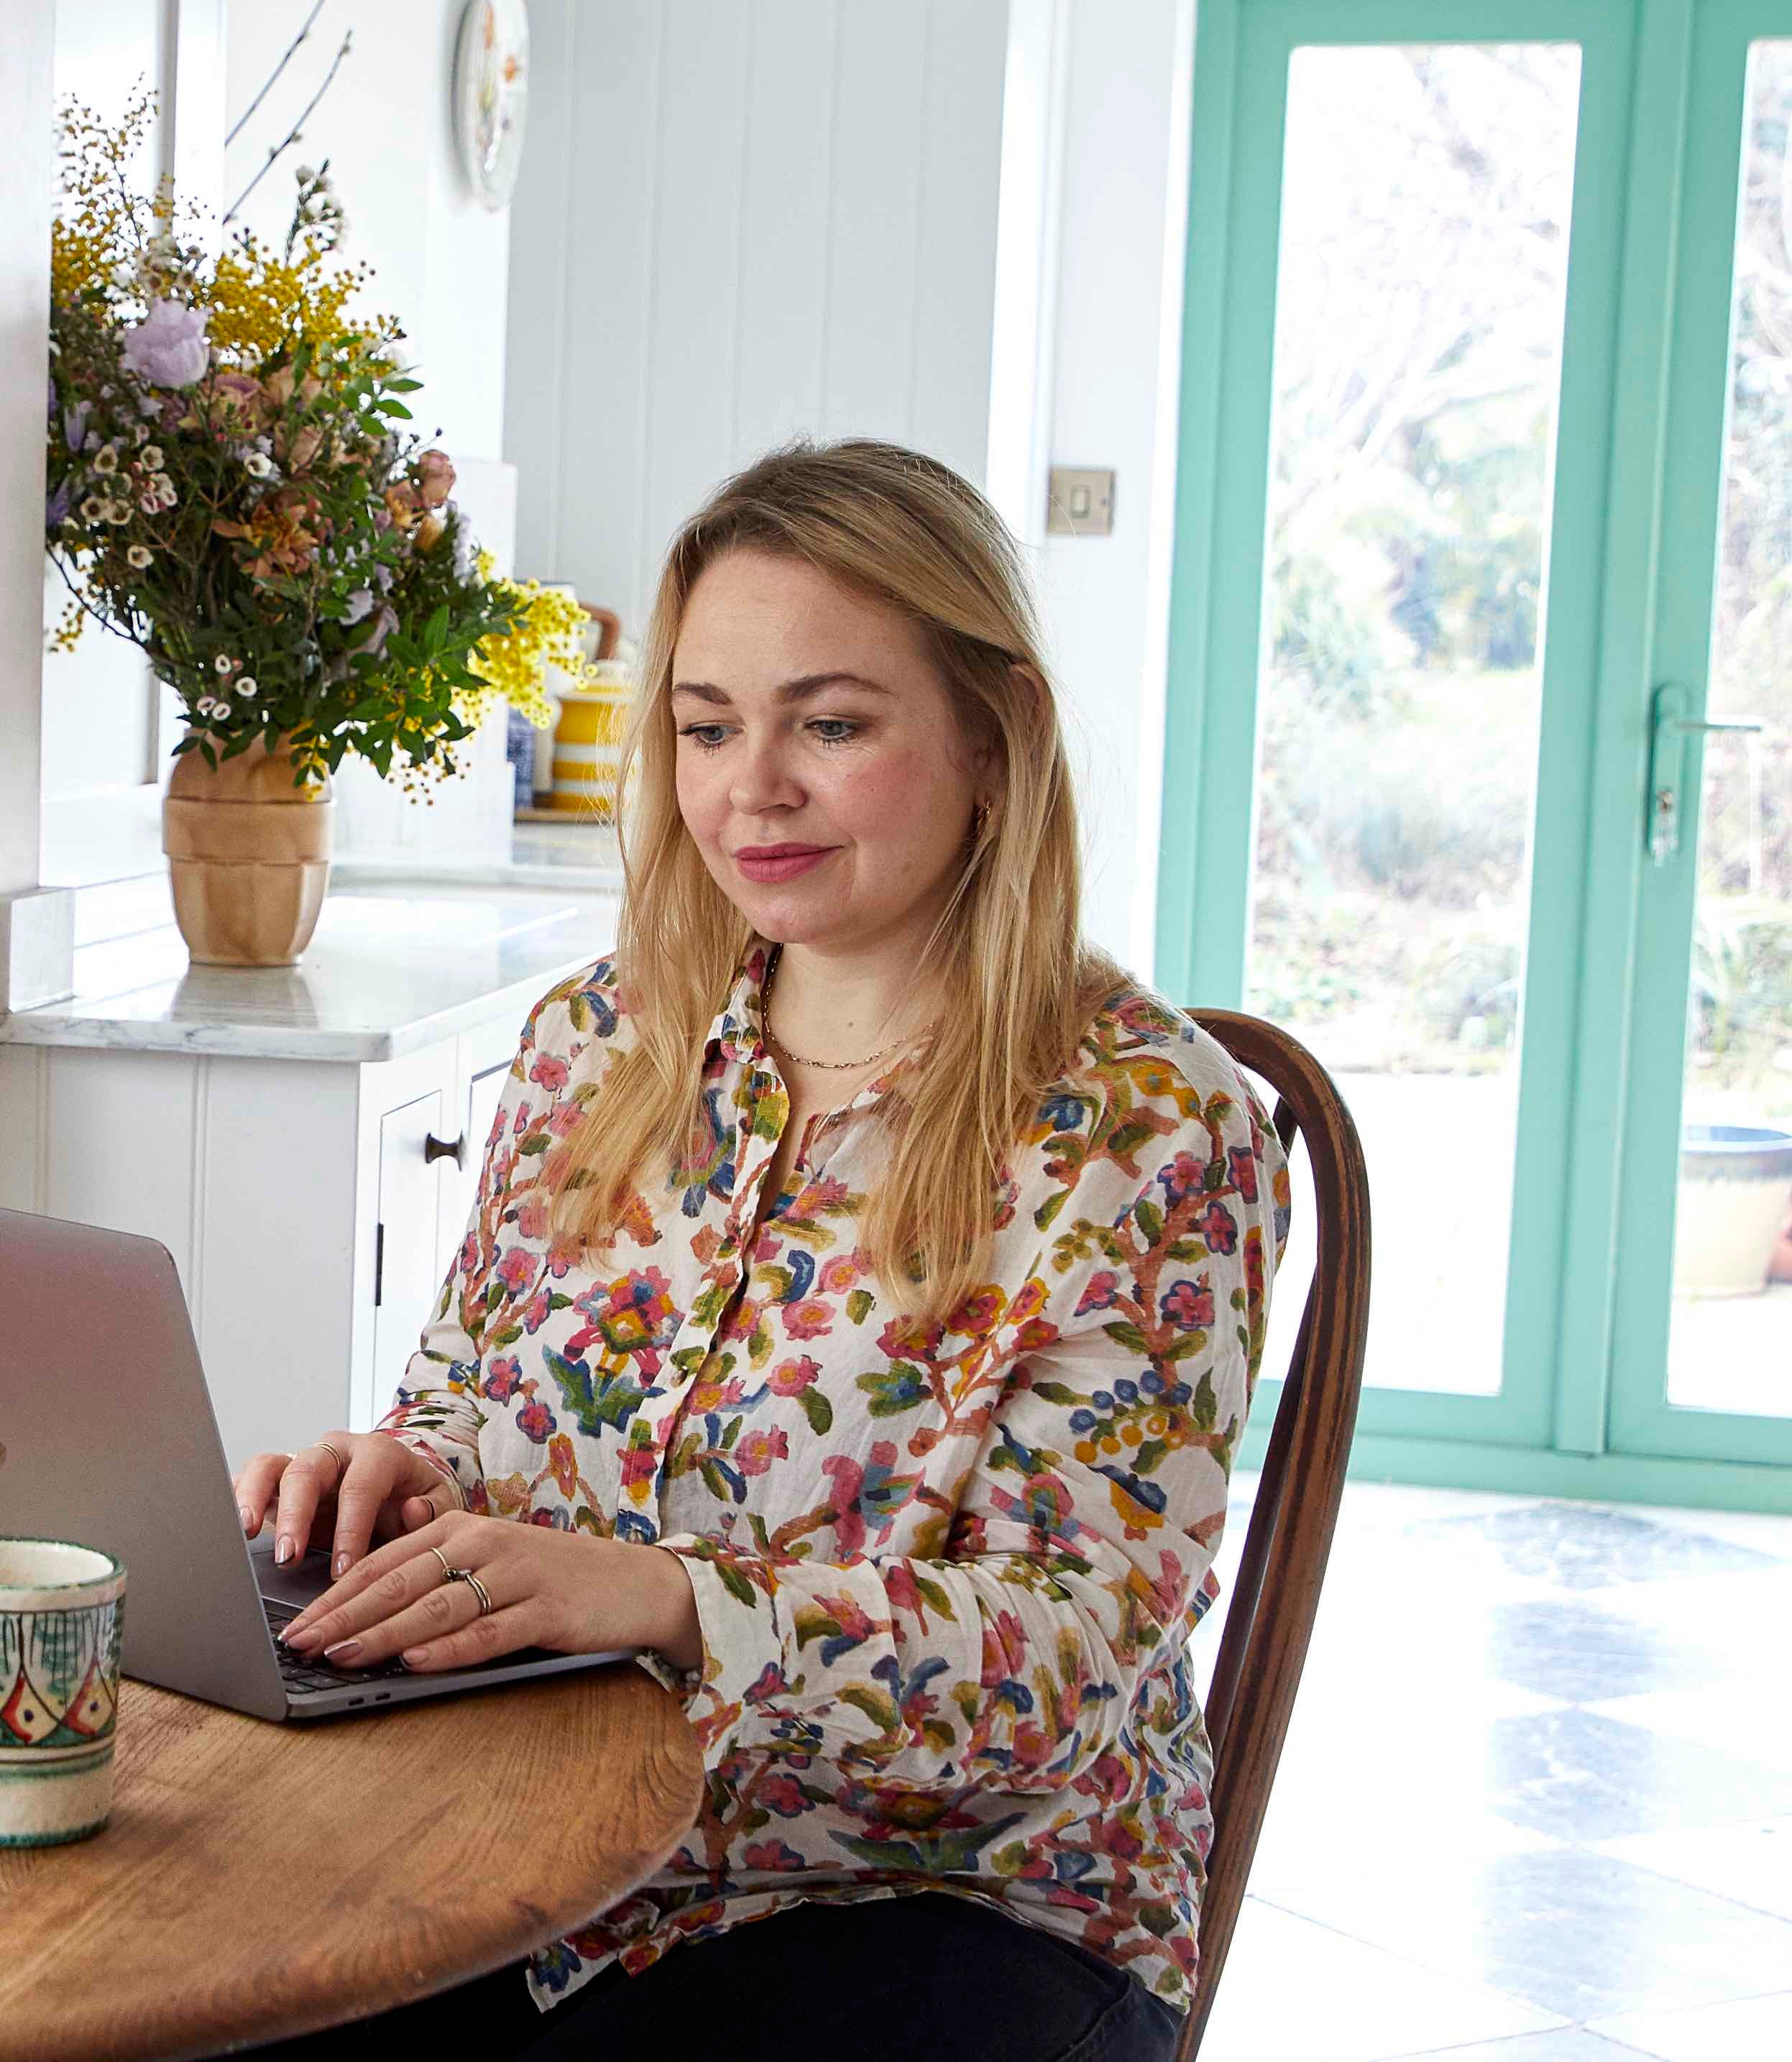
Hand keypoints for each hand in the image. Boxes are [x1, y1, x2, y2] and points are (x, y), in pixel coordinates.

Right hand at [233, 1431, 459, 1579]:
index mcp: (378, 1454)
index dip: (351, 1528)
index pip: (360, 1486)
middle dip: (296, 1514)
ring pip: (270, 1467)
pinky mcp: (278, 1480)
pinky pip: (249, 1479)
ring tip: (245, 1534)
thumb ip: (431, 1510)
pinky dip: (237, 1500)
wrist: (399, 1490)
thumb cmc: (414, 1499)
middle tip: (290, 1556)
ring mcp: (304, 1463)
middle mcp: (336, 1452)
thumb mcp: (437, 1503)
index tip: (344, 1570)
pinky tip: (230, 1529)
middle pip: (308, 1470)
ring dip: (254, 1498)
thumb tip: (414, 1511)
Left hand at [275, 1512, 703, 1674]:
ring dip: (382, 1633)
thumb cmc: (550, 1578)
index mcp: (461, 1525)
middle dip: (343, 1616)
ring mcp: (516, 1574)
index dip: (333, 1596)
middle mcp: (484, 1542)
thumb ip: (434, 1574)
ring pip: (435, 1606)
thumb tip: (362, 1611)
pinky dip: (446, 1648)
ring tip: (341, 1656)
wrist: (633, 1582)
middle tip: (300, 1645)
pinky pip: (486, 1631)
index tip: (294, 1628)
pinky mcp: (545, 1608)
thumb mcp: (489, 1562)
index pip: (382, 1561)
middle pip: (399, 1581)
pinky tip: (414, 1661)